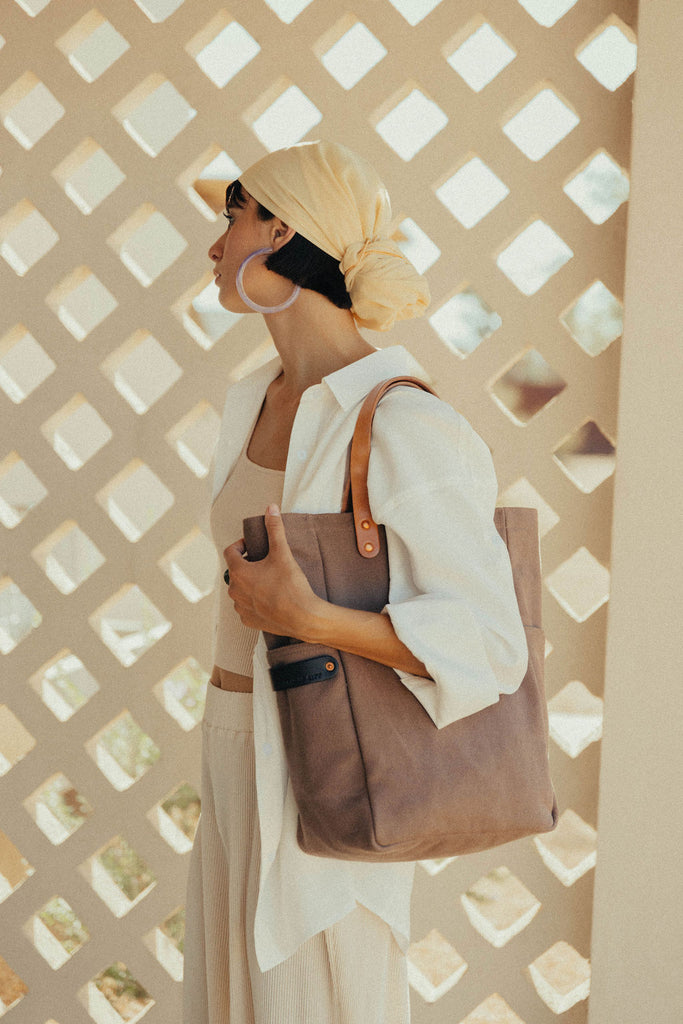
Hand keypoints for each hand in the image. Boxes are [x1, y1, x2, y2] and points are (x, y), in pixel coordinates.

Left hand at [224, 504, 321, 636]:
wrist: (303, 617)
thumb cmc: (291, 585)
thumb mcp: (282, 553)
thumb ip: (275, 529)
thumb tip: (271, 508)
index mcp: (239, 572)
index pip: (230, 551)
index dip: (241, 545)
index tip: (253, 545)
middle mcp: (234, 591)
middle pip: (235, 571)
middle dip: (246, 564)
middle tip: (264, 562)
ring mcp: (240, 607)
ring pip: (240, 590)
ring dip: (249, 584)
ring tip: (268, 581)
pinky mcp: (248, 620)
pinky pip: (246, 607)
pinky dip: (254, 601)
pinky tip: (269, 599)